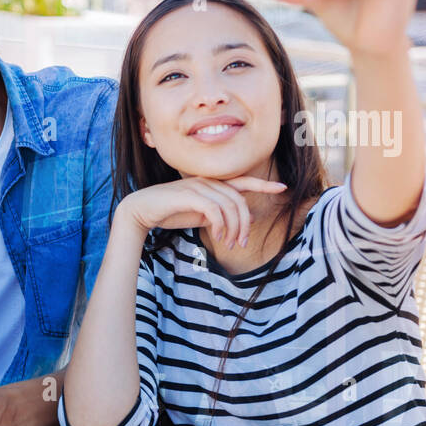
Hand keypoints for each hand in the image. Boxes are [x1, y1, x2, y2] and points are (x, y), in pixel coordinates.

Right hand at [117, 176, 286, 249]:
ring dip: (233, 229)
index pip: (242, 181)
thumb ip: (220, 215)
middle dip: (244, 224)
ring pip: (230, 206)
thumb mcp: (200, 215)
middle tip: (241, 243)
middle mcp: (208, 182)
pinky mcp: (189, 195)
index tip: (283, 188)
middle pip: (239, 201)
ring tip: (229, 244)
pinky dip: (220, 226)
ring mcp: (199, 187)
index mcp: (212, 185)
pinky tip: (217, 237)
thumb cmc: (170, 212)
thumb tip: (244, 220)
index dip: (263, 185)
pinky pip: (215, 210)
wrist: (141, 210)